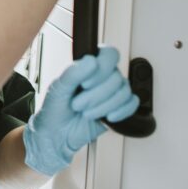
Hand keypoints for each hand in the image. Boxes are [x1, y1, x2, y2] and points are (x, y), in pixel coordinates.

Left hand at [22, 46, 139, 175]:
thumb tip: (91, 60)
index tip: (85, 84)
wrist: (57, 133)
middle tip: (79, 104)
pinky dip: (121, 111)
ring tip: (87, 113)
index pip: (109, 54)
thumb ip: (73, 72)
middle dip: (96, 95)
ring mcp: (112, 92)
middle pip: (116, 77)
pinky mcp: (119, 108)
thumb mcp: (58, 88)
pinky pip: (132, 104)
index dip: (102, 68)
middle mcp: (104, 76)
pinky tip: (107, 116)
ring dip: (104, 106)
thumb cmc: (55, 108)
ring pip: (124, 91)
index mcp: (89, 66)